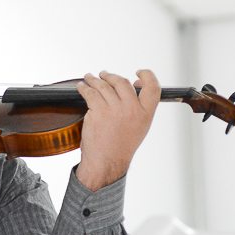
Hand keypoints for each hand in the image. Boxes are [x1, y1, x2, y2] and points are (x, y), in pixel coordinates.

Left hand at [75, 70, 159, 190]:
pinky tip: (81, 87)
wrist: (107, 161)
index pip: (153, 88)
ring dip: (94, 80)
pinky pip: (90, 93)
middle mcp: (131, 109)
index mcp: (145, 114)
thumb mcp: (139, 127)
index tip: (139, 73)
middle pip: (122, 82)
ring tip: (89, 78)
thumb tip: (134, 85)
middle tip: (103, 75)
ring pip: (103, 86)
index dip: (147, 76)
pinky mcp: (97, 111)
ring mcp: (114, 110)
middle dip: (111, 76)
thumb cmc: (121, 146)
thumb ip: (139, 107)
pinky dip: (84, 87)